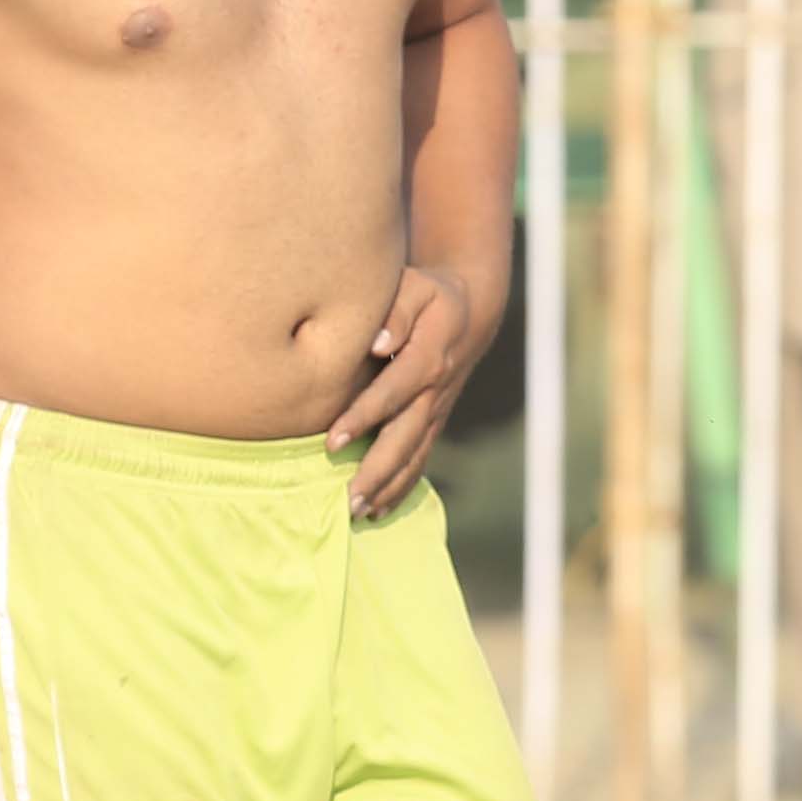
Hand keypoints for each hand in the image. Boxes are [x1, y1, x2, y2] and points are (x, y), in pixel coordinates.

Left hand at [331, 257, 494, 513]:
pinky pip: (420, 459)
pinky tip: (378, 510)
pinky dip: (401, 488)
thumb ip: (396, 311)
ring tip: (357, 513)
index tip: (331, 442)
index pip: (391, 394)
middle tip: (347, 500)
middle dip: (376, 472)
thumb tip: (376, 342)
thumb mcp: (416, 287)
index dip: (362, 418)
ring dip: (387, 488)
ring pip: (414, 456)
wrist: (470, 311)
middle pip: (404, 438)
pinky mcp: (434, 422)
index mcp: (427, 358)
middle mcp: (434, 392)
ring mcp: (437, 411)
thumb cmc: (430, 294)